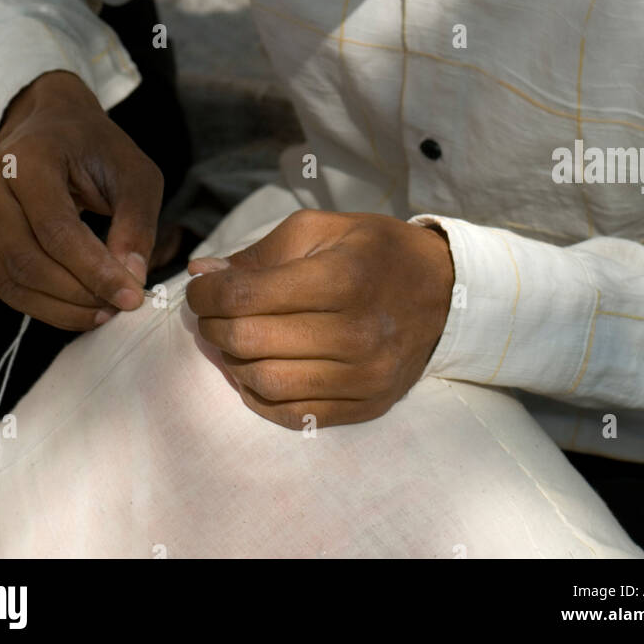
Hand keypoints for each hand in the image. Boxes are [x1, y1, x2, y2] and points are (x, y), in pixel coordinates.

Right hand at [0, 71, 163, 328]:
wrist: (54, 125)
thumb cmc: (97, 149)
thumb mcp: (135, 175)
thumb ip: (136, 224)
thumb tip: (131, 280)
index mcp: (28, 156)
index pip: (55, 229)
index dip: (93, 270)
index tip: (131, 295)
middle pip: (27, 260)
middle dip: (77, 294)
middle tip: (118, 307)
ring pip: (11, 280)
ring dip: (60, 307)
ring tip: (103, 310)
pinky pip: (3, 283)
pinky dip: (42, 304)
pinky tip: (78, 305)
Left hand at [186, 209, 453, 428]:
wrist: (441, 290)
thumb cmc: (373, 251)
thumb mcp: (321, 229)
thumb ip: (259, 253)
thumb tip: (203, 275)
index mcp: (342, 277)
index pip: (247, 296)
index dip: (209, 294)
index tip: (202, 290)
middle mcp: (356, 332)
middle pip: (249, 342)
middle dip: (214, 327)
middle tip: (211, 314)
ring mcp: (364, 376)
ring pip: (264, 383)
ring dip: (232, 363)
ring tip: (233, 340)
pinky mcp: (367, 405)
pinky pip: (292, 414)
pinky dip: (260, 395)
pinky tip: (258, 368)